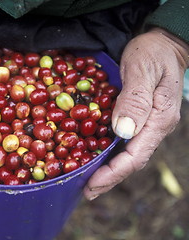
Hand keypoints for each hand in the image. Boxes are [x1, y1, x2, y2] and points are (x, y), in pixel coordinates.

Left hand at [84, 28, 188, 199]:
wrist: (164, 44)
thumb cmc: (152, 53)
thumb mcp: (142, 70)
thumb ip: (135, 100)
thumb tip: (123, 132)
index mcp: (159, 119)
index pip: (136, 155)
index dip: (113, 173)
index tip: (92, 184)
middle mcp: (155, 127)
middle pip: (132, 161)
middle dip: (109, 178)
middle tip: (86, 192)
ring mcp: (148, 124)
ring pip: (128, 154)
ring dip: (109, 170)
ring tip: (88, 182)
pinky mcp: (140, 119)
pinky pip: (125, 142)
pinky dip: (110, 154)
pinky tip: (96, 157)